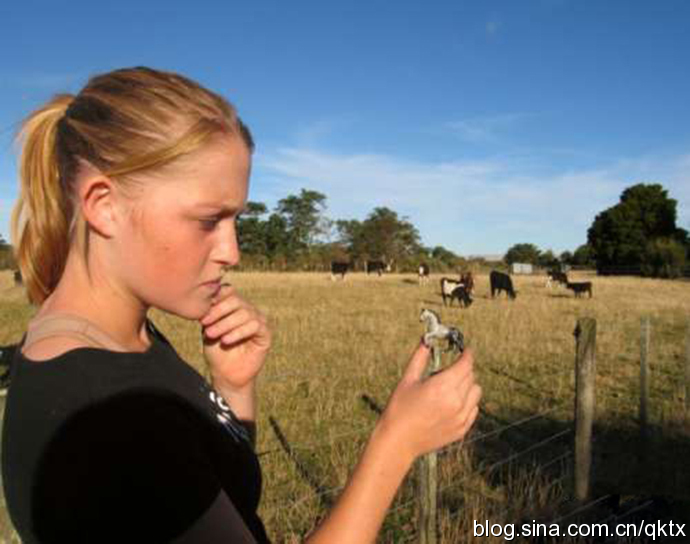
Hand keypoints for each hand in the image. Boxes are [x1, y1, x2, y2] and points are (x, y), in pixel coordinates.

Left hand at [199, 283, 270, 393]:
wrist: (225, 374)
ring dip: (226, 324)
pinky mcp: (266, 334)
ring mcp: (259, 321)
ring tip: (212, 335)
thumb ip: (210, 313)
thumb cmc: (216, 351)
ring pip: (245, 313)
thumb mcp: (208, 328)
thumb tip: (208, 296)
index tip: (203, 311)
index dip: (217, 297)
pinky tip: (226, 340)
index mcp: (235, 307)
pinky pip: (255, 326)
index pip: (229, 292)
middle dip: (219, 311)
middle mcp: (248, 310)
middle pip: (236, 301)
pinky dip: (238, 332)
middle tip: (205, 324)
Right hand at [378, 343, 480, 461]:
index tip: (465, 350)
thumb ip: (419, 358)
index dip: (467, 354)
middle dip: (463, 369)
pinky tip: (451, 403)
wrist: (398, 441)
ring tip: (450, 388)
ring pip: (476, 392)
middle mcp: (455, 401)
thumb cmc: (399, 408)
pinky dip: (467, 402)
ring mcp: (460, 417)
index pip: (465, 364)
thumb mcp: (407, 380)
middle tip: (448, 370)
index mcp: (442, 387)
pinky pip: (474, 409)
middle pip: (471, 376)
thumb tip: (426, 340)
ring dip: (467, 385)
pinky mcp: (462, 429)